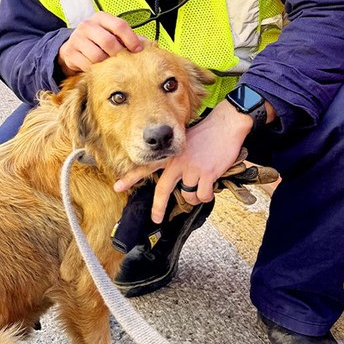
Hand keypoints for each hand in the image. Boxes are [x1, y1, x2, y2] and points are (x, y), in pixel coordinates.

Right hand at [57, 12, 144, 75]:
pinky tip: (98, 68)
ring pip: (97, 55)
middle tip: (121, 60)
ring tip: (109, 64)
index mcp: (101, 18)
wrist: (72, 47)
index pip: (120, 25)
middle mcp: (87, 25)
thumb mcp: (111, 33)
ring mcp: (77, 39)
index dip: (131, 39)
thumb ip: (127, 37)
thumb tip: (147, 46)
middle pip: (108, 41)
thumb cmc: (97, 40)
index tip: (137, 50)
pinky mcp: (70, 53)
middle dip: (118, 53)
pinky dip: (95, 69)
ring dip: (106, 63)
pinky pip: (87, 65)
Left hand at [115, 101, 254, 222]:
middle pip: (162, 190)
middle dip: (158, 208)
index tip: (117, 187)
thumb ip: (176, 156)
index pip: (146, 167)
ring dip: (194, 197)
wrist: (226, 124)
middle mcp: (177, 162)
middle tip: (155, 219)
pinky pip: (203, 196)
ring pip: (188, 196)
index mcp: (170, 154)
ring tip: (201, 187)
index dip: (131, 178)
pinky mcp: (207, 173)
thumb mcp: (184, 141)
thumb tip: (176, 176)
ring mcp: (192, 168)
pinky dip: (206, 196)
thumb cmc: (207, 133)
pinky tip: (210, 187)